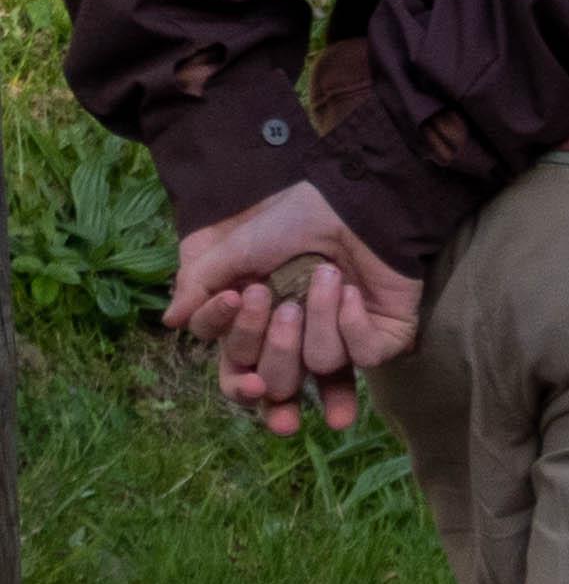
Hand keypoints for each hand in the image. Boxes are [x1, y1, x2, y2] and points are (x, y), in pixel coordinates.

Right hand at [166, 180, 423, 435]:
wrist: (349, 199)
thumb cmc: (293, 222)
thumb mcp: (235, 251)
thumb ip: (201, 286)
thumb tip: (172, 321)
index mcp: (260, 335)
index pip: (237, 379)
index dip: (237, 374)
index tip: (237, 318)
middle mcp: (299, 347)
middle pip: (277, 385)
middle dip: (277, 345)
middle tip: (280, 303)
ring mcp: (342, 343)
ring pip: (322, 366)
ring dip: (319, 318)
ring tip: (326, 276)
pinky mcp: (382, 336)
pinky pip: (366, 355)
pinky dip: (353, 323)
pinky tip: (351, 291)